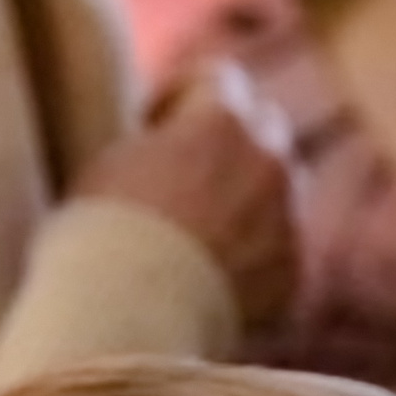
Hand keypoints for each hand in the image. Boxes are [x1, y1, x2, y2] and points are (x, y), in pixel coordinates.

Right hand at [80, 64, 298, 331]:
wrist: (129, 315)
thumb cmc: (101, 234)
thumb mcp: (113, 162)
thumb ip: (157, 142)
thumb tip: (164, 147)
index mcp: (221, 121)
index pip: (219, 79)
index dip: (184, 97)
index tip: (155, 124)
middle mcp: (268, 161)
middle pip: (266, 127)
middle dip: (232, 143)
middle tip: (187, 176)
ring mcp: (289, 220)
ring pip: (280, 191)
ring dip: (249, 200)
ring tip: (198, 237)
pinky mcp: (294, 276)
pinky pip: (280, 252)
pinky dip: (255, 259)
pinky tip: (209, 281)